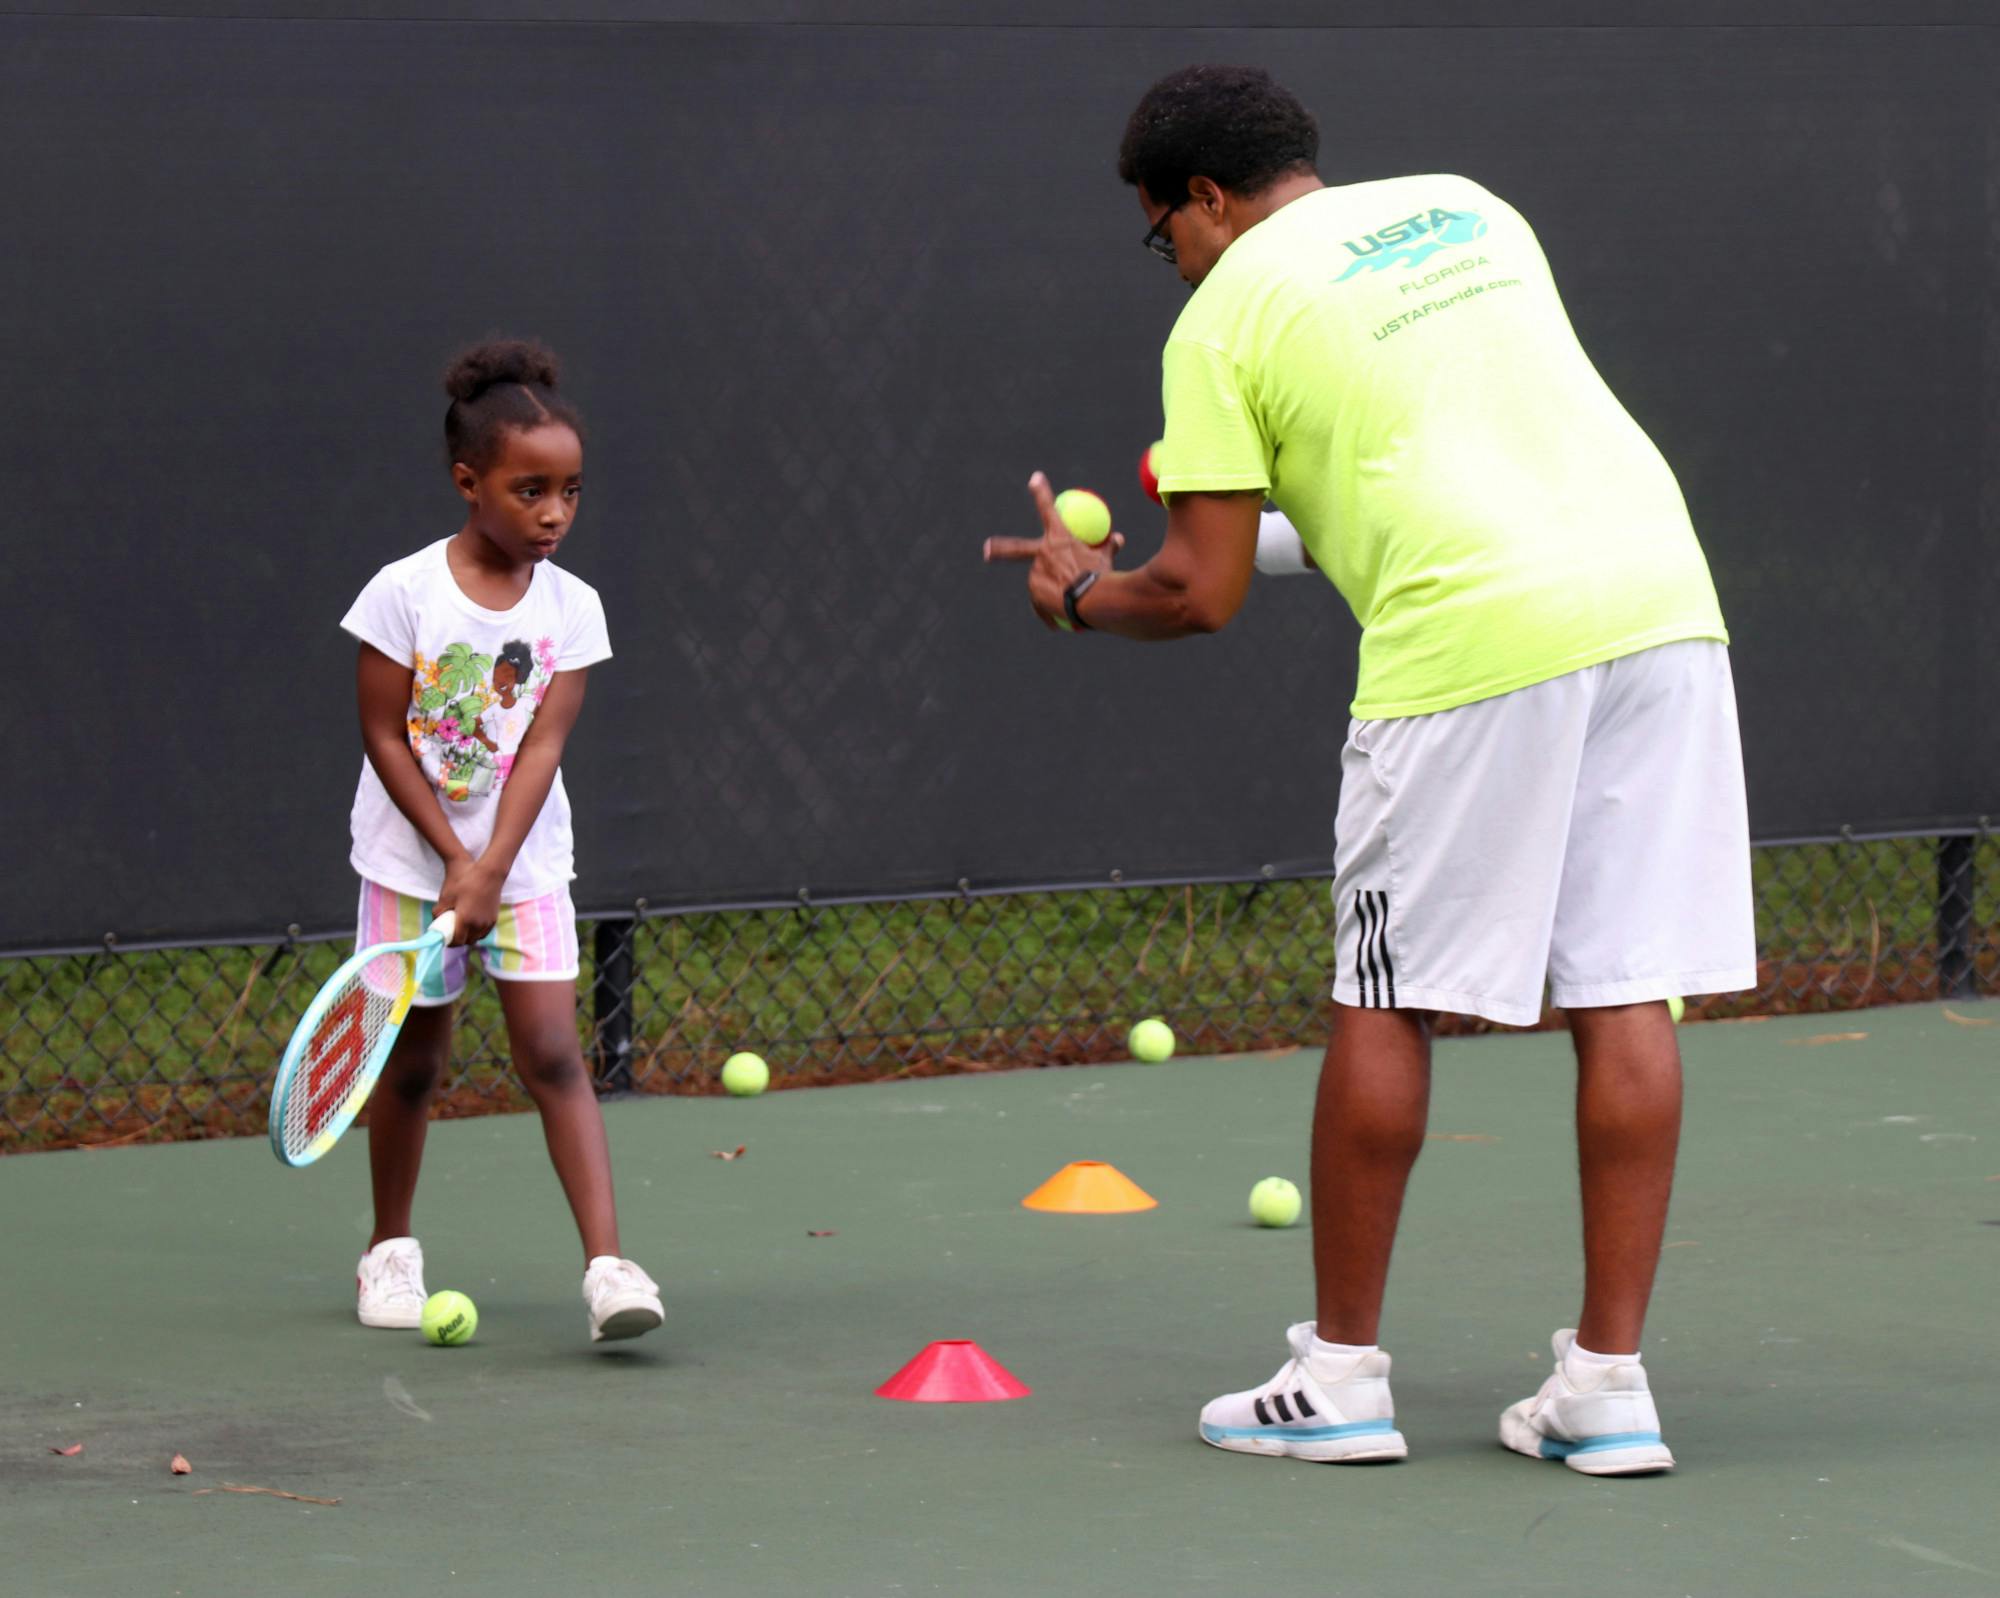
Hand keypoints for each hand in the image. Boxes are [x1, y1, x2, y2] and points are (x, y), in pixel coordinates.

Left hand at [436, 856, 500, 946]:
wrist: (489, 872)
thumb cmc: (465, 881)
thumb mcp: (446, 896)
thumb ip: (438, 912)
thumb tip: (435, 921)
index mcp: (466, 921)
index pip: (457, 941)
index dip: (448, 942)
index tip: (443, 938)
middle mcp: (478, 925)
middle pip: (467, 941)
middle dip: (458, 940)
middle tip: (450, 932)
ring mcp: (488, 922)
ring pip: (476, 937)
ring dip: (468, 936)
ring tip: (461, 927)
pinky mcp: (494, 918)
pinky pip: (484, 932)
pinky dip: (477, 932)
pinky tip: (472, 923)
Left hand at [984, 471, 1124, 629]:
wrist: (1094, 601)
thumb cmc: (1103, 576)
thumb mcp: (1107, 559)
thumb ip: (1108, 547)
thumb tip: (1117, 539)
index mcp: (1059, 539)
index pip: (1049, 509)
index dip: (1042, 492)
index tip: (1034, 477)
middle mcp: (1042, 555)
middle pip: (1015, 549)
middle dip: (998, 549)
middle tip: (986, 550)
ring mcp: (1036, 576)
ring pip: (1040, 582)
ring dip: (1050, 591)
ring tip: (1069, 602)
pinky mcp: (1036, 597)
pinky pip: (1042, 605)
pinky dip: (1051, 613)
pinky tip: (1057, 624)